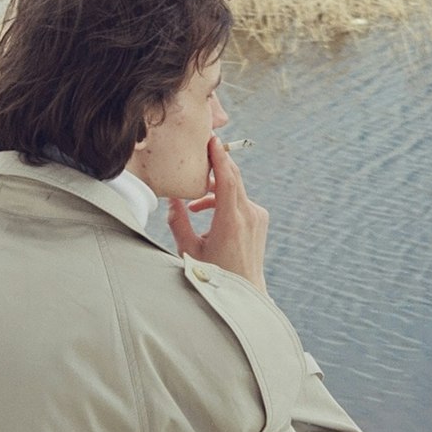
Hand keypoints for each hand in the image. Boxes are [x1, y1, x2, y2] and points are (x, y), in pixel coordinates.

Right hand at [166, 136, 268, 292]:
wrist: (244, 292)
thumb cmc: (213, 273)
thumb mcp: (189, 249)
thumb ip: (178, 222)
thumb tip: (171, 199)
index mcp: (230, 221)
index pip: (227, 180)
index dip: (219, 158)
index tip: (211, 140)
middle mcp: (248, 215)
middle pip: (233, 178)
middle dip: (216, 165)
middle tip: (200, 153)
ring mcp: (257, 216)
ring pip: (235, 189)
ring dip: (215, 188)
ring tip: (194, 203)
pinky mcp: (260, 219)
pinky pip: (241, 200)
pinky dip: (224, 199)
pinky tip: (207, 212)